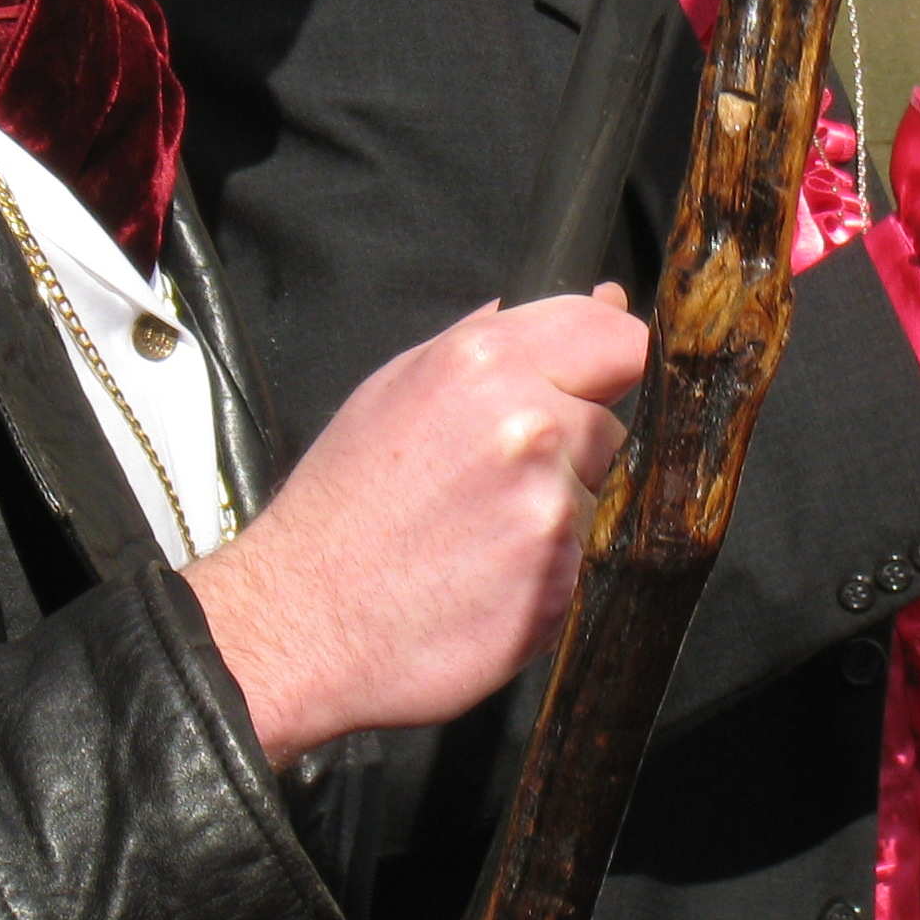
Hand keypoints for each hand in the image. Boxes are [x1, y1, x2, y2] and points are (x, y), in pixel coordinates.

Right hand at [185, 288, 648, 764]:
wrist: (300, 621)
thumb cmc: (343, 505)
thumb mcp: (399, 385)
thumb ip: (502, 339)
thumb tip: (602, 298)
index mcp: (483, 361)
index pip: (616, 335)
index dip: (619, 361)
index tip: (606, 386)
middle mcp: (525, 423)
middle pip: (614, 421)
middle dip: (578, 451)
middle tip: (498, 487)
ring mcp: (548, 505)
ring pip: (609, 495)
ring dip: (569, 514)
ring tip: (487, 537)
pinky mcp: (560, 581)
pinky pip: (593, 561)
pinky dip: (558, 571)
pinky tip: (495, 579)